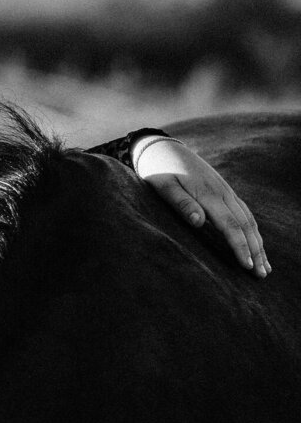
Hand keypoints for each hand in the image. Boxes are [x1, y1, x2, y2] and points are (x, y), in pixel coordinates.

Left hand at [133, 135, 269, 276]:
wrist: (162, 147)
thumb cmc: (158, 170)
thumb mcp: (162, 185)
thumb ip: (181, 203)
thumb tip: (198, 223)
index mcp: (208, 194)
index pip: (229, 225)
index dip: (239, 246)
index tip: (246, 266)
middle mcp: (222, 192)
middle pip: (245, 225)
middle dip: (256, 251)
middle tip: (261, 275)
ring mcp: (226, 190)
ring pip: (248, 219)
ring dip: (258, 243)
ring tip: (264, 266)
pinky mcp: (224, 190)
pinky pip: (244, 212)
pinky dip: (253, 230)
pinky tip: (256, 242)